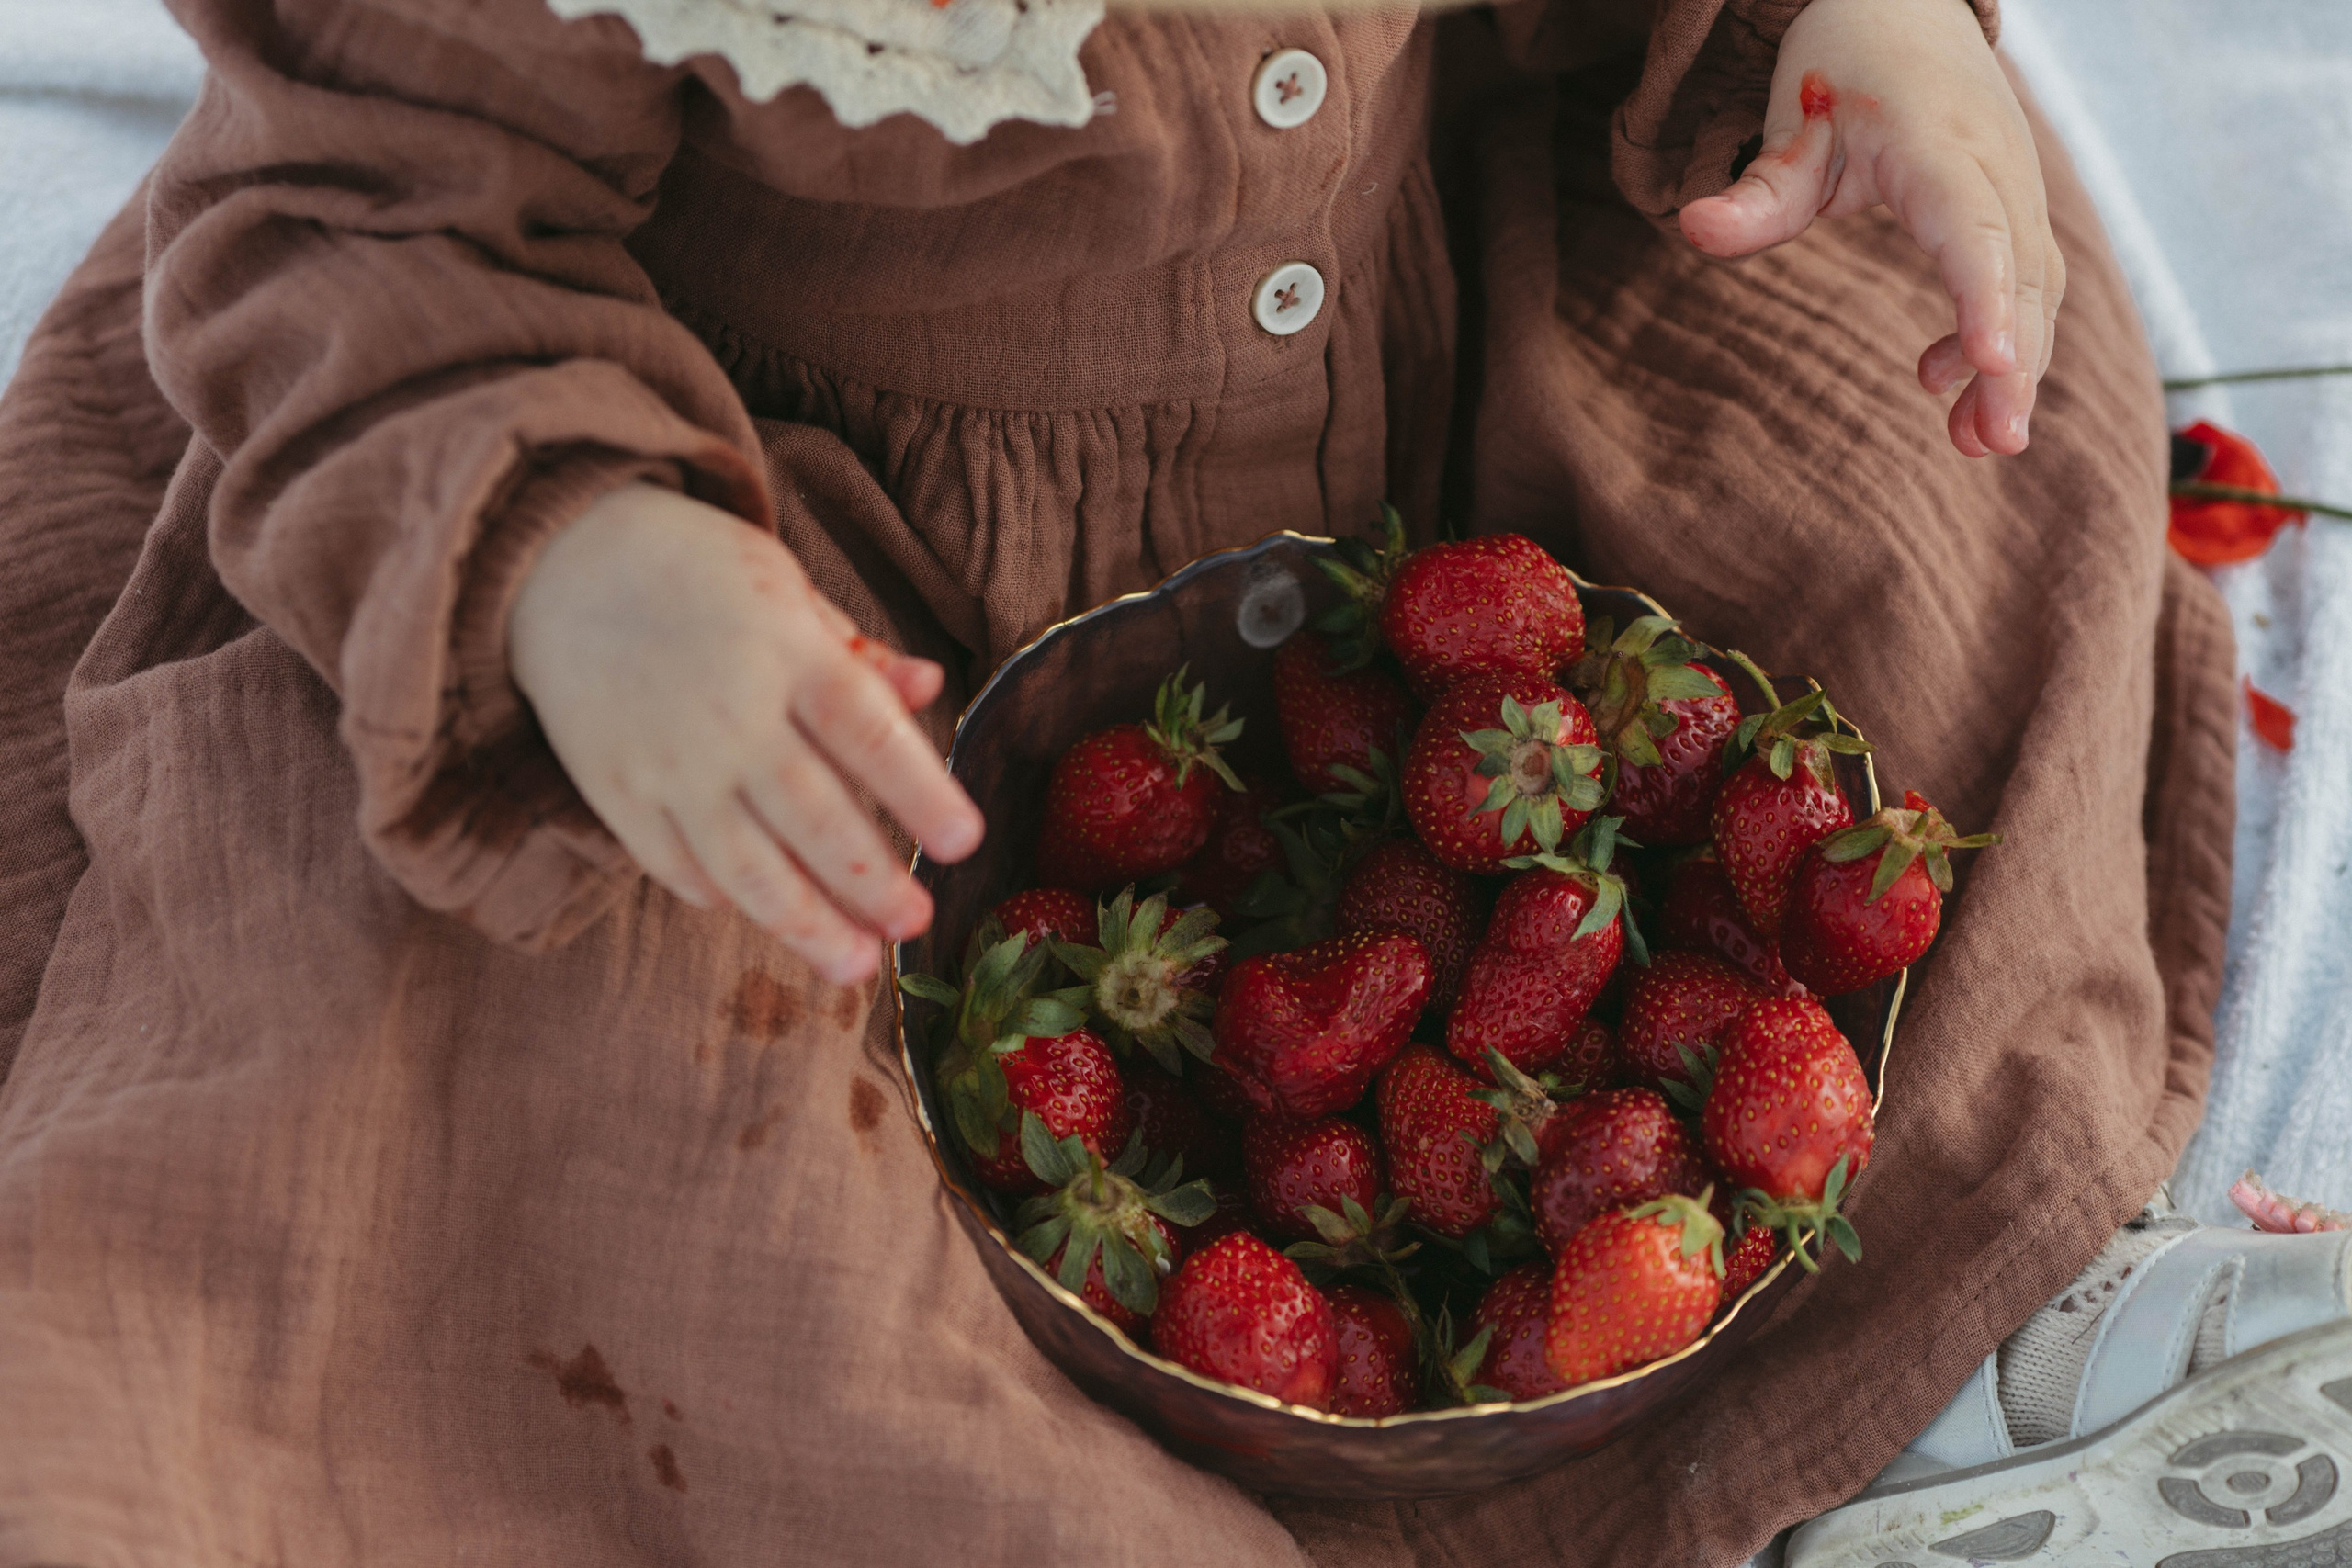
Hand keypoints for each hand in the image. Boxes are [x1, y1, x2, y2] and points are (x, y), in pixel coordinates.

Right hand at [510, 482, 983, 982]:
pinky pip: (674, 865)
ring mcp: (668, 762)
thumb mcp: (783, 589)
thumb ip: (855, 652)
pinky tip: (758, 915)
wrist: (558, 562)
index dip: (920, 792)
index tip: (967, 842)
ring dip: (805, 923)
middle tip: (915, 923)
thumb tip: (930, 686)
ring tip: (854, 966)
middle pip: (813, 817)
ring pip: (745, 865)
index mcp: (785, 652)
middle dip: (869, 882)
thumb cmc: (695, 574)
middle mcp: (729, 715)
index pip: (866, 733)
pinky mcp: (615, 791)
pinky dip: (718, 896)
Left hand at [1677, 0, 2060, 457]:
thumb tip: (1693, 229)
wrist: (1899, 8)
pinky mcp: (2015, 208)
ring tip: (1973, 442)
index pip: (1973, 227)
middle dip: (2013, 361)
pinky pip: (2025, 280)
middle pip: (2020, 272)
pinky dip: (2000, 336)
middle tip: (1991, 445)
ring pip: (2034, 285)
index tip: (1994, 359)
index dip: (1986, 295)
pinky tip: (1943, 381)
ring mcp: (2015, 186)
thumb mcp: (1789, 121)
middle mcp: (1995, 165)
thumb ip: (1755, 190)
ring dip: (2012, 365)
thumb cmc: (1837, 68)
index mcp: (1938, 144)